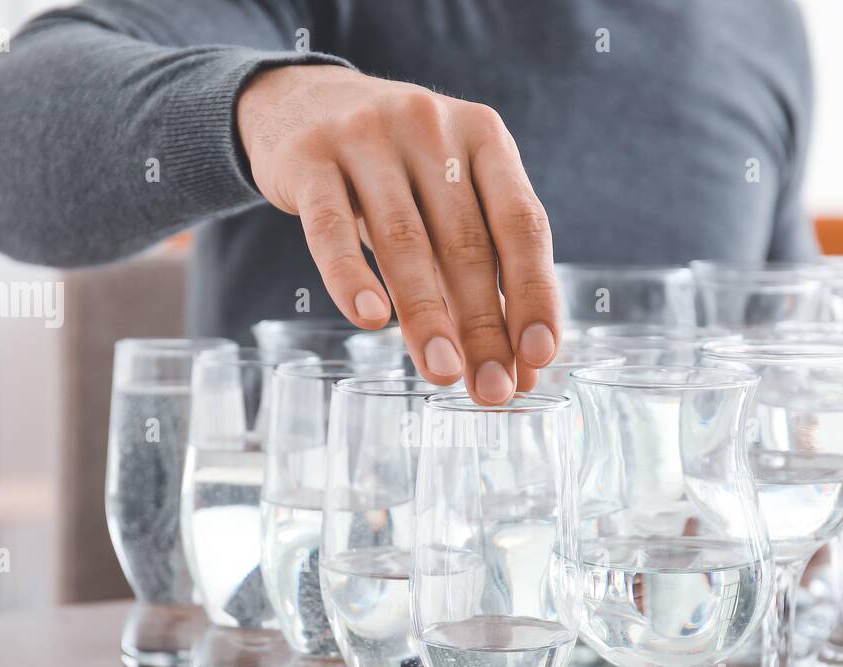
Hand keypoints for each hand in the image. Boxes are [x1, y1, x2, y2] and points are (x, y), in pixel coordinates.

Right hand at [237, 64, 559, 402]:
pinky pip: (330, 228)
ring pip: (404, 240)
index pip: (522, 225)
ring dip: (426, 315)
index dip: (535, 293)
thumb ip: (482, 271)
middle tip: (492, 390)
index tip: (540, 354)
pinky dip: (350, 275)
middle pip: (466, 242)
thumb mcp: (448, 197)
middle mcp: (432, 129)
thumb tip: (520, 369)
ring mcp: (368, 138)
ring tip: (441, 372)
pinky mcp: (308, 157)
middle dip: (484, 325)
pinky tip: (369, 320)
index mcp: (485, 139)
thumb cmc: (396, 168)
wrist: (302, 100)